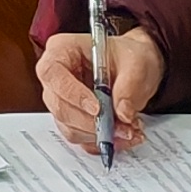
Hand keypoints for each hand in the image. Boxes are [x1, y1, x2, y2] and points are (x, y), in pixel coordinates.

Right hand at [33, 24, 167, 154]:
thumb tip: (122, 113)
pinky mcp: (73, 120)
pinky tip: (123, 135)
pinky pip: (82, 139)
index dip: (72, 94)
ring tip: (128, 129)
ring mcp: (63, 100)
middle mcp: (57, 77)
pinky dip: (103, 141)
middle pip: (59, 106)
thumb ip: (129, 86)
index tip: (97, 109)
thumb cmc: (129, 56)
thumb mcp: (137, 62)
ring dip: (99, 134)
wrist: (136, 69)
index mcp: (62, 50)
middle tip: (120, 126)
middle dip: (91, 122)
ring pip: (69, 127)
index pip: (53, 74)